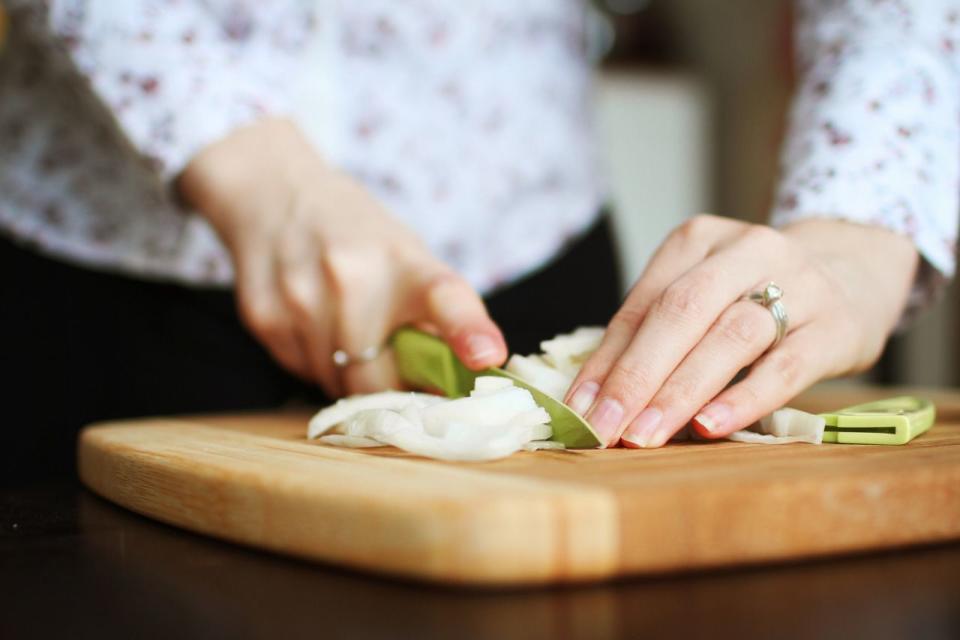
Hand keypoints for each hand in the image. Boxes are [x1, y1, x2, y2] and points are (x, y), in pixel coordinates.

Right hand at [178, 119, 506, 396]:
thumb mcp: (407, 256)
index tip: (488, 356)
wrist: (274, 191)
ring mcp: (303, 296)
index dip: (468, 331)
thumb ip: (433, 315)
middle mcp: (354, 276)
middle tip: (392, 370)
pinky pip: (299, 370)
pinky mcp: (264, 315)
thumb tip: (460, 379)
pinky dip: (311, 362)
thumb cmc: (358, 236)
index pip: (444, 297)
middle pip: (379, 378)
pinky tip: (310, 323)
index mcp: (405, 262)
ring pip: (335, 383)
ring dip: (345, 376)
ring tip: (343, 331)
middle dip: (390, 388)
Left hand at [564, 214, 918, 447]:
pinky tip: (708, 426)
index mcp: (698, 240)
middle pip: (681, 313)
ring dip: (680, 391)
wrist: (855, 272)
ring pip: (729, 337)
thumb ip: (654, 333)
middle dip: (635, 376)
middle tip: (604, 427)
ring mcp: (798, 284)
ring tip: (646, 434)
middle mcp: (747, 250)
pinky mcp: (835, 326)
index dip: (606, 359)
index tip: (577, 408)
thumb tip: (593, 398)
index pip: (642, 304)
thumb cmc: (756, 294)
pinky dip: (743, 399)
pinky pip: (784, 366)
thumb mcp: (703, 295)